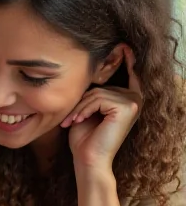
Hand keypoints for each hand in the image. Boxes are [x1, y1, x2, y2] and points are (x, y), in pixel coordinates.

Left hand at [61, 53, 140, 172]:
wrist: (88, 160)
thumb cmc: (85, 138)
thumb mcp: (87, 109)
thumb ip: (92, 93)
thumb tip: (87, 70)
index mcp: (128, 98)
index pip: (129, 73)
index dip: (126, 57)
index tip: (122, 44)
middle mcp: (135, 98)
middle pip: (101, 85)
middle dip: (82, 101)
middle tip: (70, 119)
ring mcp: (133, 102)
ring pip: (97, 92)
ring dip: (80, 107)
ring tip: (72, 121)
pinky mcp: (127, 106)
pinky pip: (98, 98)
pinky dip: (84, 109)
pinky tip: (78, 121)